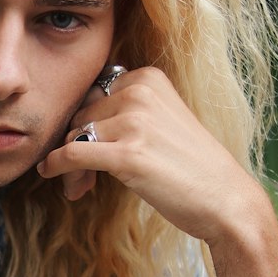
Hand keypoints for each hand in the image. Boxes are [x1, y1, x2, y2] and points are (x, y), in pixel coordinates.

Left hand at [37, 65, 268, 244]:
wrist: (226, 199)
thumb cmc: (191, 167)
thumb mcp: (160, 121)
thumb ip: (122, 111)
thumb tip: (70, 126)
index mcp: (148, 77)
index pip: (92, 93)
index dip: (85, 123)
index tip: (90, 149)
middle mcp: (140, 92)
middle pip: (79, 114)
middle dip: (75, 144)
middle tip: (83, 176)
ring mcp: (135, 121)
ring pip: (73, 136)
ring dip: (69, 164)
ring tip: (81, 186)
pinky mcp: (128, 154)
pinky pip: (72, 154)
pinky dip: (56, 166)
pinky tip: (51, 174)